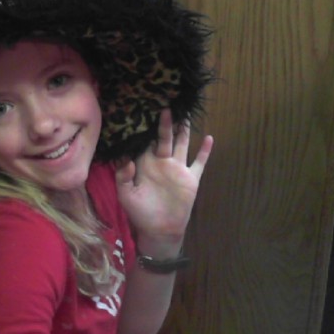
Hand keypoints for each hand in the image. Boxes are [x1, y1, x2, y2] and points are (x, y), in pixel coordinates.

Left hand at [115, 108, 212, 246]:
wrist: (160, 230)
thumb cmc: (140, 212)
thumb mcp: (126, 194)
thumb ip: (123, 176)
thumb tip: (126, 159)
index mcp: (145, 163)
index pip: (145, 141)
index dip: (145, 128)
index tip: (144, 111)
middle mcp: (162, 161)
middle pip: (165, 137)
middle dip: (166, 122)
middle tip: (166, 103)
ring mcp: (178, 168)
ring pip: (182, 143)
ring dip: (184, 130)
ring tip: (186, 113)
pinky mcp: (191, 178)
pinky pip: (199, 162)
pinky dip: (205, 151)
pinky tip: (210, 138)